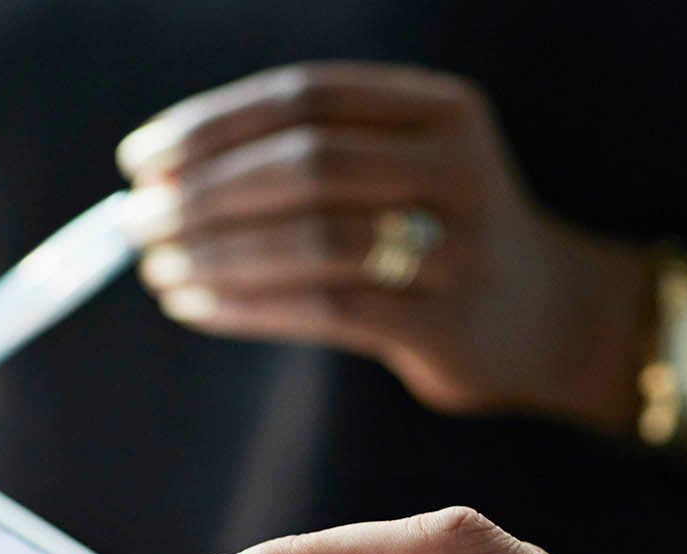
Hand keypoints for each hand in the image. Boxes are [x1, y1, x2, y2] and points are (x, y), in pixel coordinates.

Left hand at [116, 64, 648, 424]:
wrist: (553, 321)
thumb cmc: (443, 239)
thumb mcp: (405, 167)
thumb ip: (316, 156)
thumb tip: (164, 177)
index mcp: (442, 109)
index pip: (305, 97)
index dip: (211, 125)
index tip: (140, 160)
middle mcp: (458, 167)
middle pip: (305, 164)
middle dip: (203, 192)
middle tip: (133, 221)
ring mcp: (459, 247)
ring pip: (309, 239)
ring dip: (215, 254)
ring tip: (157, 269)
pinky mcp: (445, 322)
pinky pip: (322, 308)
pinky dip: (245, 306)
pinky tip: (198, 306)